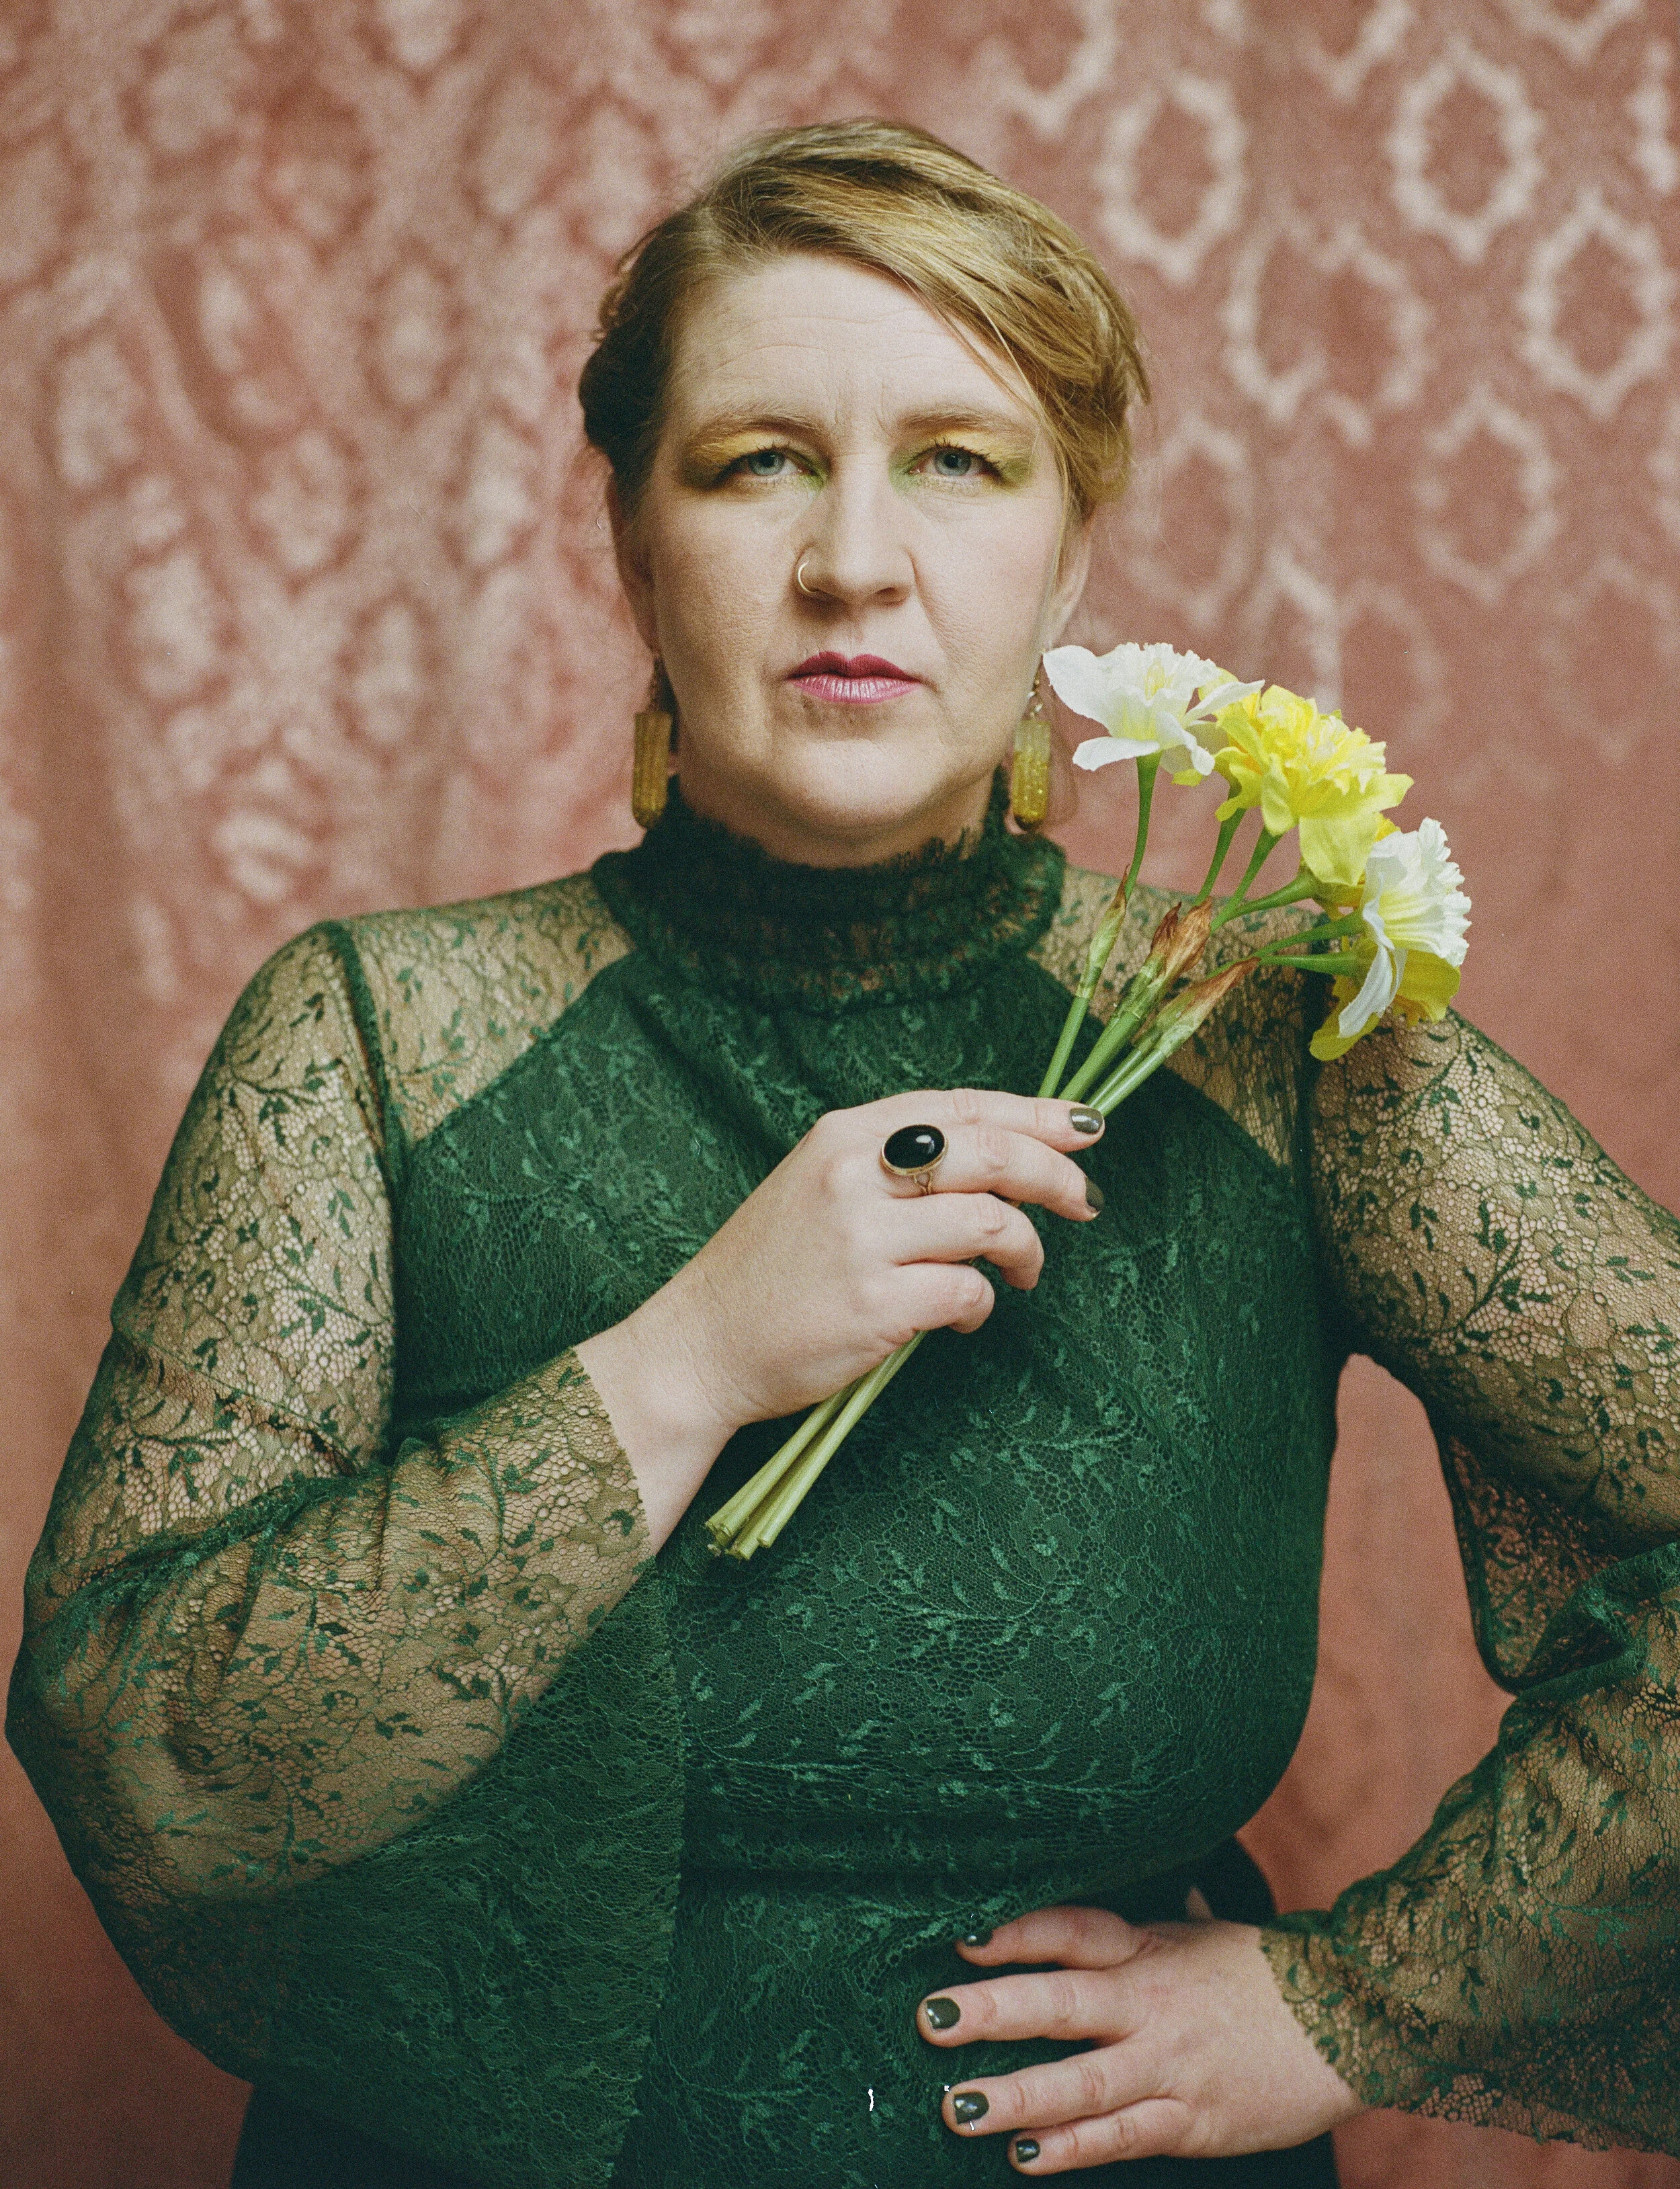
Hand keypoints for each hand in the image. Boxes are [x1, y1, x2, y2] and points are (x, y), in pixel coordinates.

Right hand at [578, 1089, 1103, 1545]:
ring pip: (992, 1220)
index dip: (1036, 1113)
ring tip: (1023, 1271)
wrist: (701, 1345)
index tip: (1085, 1128)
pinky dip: (982, 1304)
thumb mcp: (819, 1185)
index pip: (962, 1106)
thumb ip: (896, 1164)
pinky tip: (966, 1314)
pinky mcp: (874, 1304)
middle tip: (1084, 1202)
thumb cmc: (771, 1270)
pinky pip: (967, 1290)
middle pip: (992, 1152)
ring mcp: (862, 1239)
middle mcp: (853, 1174)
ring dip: (1026, 1248)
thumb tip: (1003, 1161)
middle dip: (1056, 1175)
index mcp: (844, 1135)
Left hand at [916, 1902, 1362, 2172]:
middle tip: (931, 2018)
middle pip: (1062, 2002)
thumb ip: (1143, 1923)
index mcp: (1147, 1948)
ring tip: (958, 2105)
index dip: (1016, 1931)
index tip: (961, 1934)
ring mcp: (1171, 2064)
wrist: (1351, 2020)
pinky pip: (1123, 2136)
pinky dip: (1073, 2148)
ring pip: (1082, 2081)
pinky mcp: (1192, 2120)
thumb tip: (1116, 1875)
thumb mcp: (1196, 1933)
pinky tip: (1026, 2155)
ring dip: (1015, 2095)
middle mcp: (1151, 2002)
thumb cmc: (1261, 1974)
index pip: (1072, 1930)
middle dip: (993, 2011)